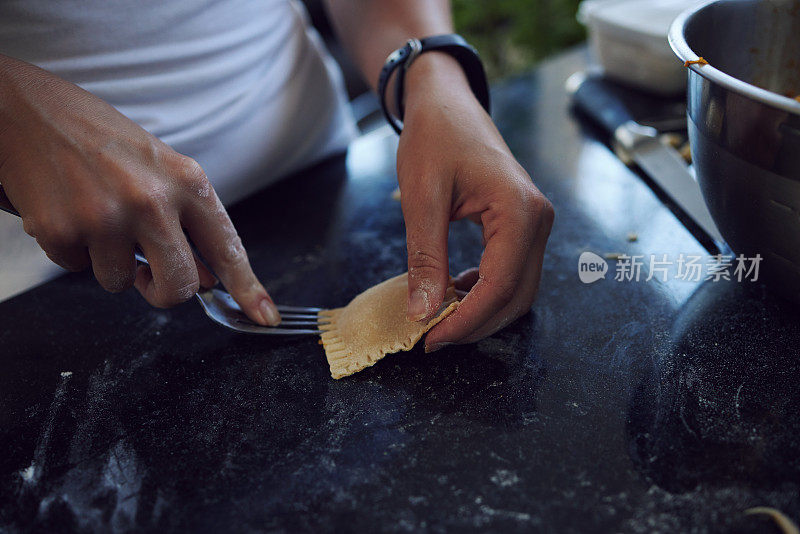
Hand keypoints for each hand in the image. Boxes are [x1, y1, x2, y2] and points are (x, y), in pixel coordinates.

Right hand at [0, 55, 279, 324]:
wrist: (25, 109)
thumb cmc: (99, 137)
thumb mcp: (159, 168)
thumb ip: (188, 222)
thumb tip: (209, 278)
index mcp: (186, 181)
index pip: (227, 246)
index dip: (249, 287)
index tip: (265, 316)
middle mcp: (152, 201)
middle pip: (180, 285)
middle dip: (163, 291)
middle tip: (147, 275)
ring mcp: (106, 218)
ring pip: (121, 283)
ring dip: (109, 263)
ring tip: (95, 217)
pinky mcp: (62, 231)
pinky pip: (77, 269)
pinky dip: (72, 250)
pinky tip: (66, 211)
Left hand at [396, 53, 553, 349]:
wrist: (446, 103)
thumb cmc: (434, 138)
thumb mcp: (422, 198)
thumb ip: (426, 257)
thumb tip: (423, 312)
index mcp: (519, 211)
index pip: (501, 285)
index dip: (467, 320)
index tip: (431, 338)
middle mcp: (538, 220)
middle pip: (517, 295)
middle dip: (476, 324)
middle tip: (433, 337)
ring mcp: (535, 223)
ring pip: (518, 290)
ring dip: (482, 312)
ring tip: (441, 318)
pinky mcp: (524, 225)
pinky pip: (512, 272)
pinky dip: (486, 292)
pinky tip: (456, 291)